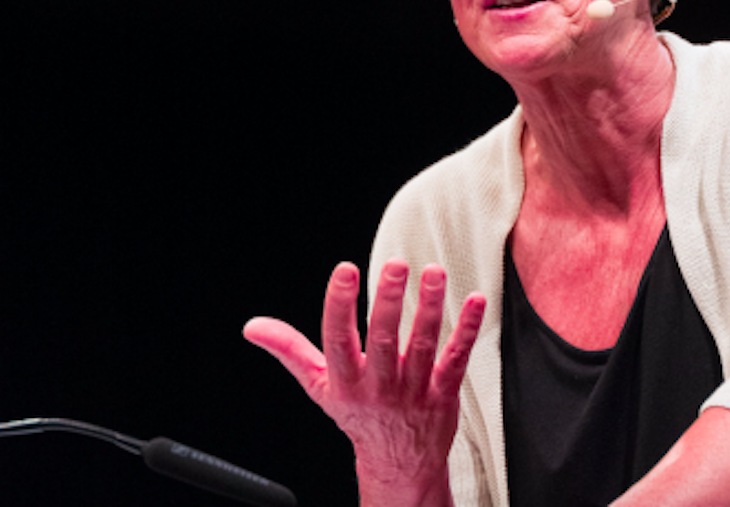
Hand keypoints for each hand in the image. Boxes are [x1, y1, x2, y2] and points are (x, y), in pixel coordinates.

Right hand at [244, 259, 485, 504]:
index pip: (337, 339)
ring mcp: (413, 390)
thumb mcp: (318, 386)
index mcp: (345, 380)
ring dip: (429, 307)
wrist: (398, 464)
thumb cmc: (358, 414)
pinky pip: (457, 357)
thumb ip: (290, 350)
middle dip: (388, 301)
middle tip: (394, 265)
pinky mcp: (444, 393)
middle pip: (383, 340)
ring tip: (433, 273)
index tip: (345, 270)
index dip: (339, 304)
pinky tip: (475, 301)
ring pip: (422, 345)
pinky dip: (468, 329)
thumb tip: (254, 327)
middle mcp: (378, 386)